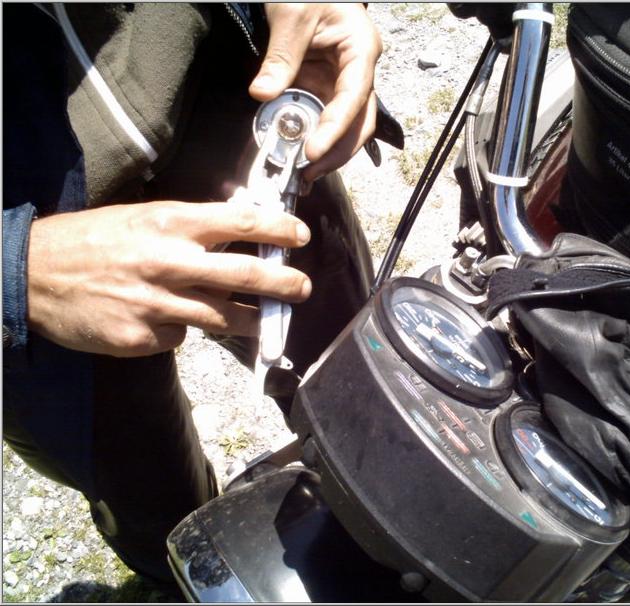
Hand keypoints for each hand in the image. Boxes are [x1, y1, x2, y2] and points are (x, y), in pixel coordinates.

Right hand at [27, 201, 311, 356]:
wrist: (33, 273)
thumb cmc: (91, 240)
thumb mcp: (141, 217)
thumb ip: (189, 227)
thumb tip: (236, 232)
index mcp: (170, 223)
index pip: (240, 221)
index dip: (277, 228)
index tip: (299, 234)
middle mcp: (168, 261)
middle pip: (244, 274)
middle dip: (283, 283)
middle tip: (302, 288)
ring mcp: (156, 303)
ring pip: (223, 317)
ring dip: (252, 320)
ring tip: (266, 321)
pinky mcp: (141, 337)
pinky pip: (180, 337)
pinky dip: (182, 330)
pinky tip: (165, 320)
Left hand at [249, 3, 381, 180]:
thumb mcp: (292, 15)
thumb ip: (281, 57)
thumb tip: (264, 94)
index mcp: (361, 50)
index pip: (353, 98)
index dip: (335, 129)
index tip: (313, 151)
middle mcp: (359, 71)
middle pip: (359, 122)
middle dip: (337, 152)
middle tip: (309, 173)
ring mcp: (344, 82)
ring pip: (346, 127)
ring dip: (328, 152)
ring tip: (304, 173)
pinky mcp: (328, 88)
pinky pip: (324, 118)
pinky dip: (313, 137)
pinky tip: (299, 154)